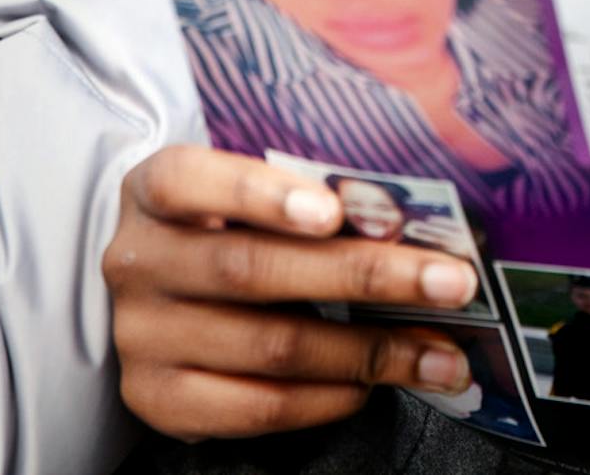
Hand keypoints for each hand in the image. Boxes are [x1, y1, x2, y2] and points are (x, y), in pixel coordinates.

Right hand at [106, 145, 481, 439]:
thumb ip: (309, 196)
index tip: (333, 211)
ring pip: (271, 346)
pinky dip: (325, 399)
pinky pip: (256, 407)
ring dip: (369, 351)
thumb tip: (416, 222)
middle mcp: (139, 261)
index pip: (193, 181)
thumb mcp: (248, 192)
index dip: (262, 195)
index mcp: (156, 189)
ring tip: (439, 353)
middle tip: (450, 282)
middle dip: (367, 276)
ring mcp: (143, 336)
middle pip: (255, 270)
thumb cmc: (229, 225)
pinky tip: (371, 385)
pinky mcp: (158, 400)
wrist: (159, 292)